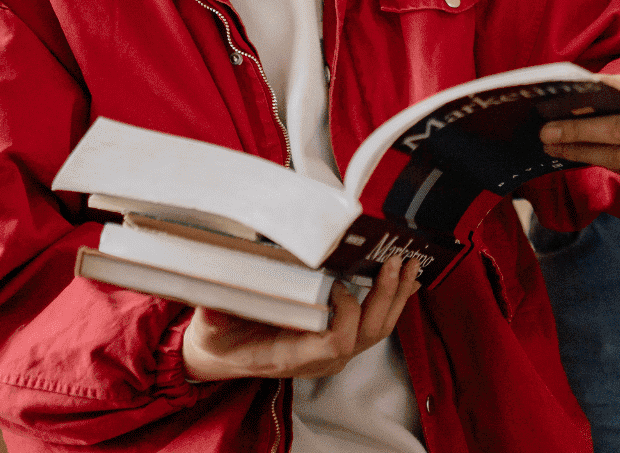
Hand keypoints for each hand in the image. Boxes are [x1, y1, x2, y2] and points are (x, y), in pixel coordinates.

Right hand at [182, 256, 420, 381]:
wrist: (221, 358)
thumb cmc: (219, 342)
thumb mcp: (209, 330)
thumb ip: (215, 318)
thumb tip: (215, 300)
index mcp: (294, 356)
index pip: (336, 339)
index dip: (344, 311)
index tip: (337, 282)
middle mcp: (321, 357)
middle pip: (368, 332)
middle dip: (385, 296)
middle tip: (394, 261)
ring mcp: (333, 351)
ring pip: (378, 329)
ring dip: (396, 296)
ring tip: (410, 265)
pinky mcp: (338, 340)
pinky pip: (374, 324)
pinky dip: (391, 300)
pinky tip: (402, 280)